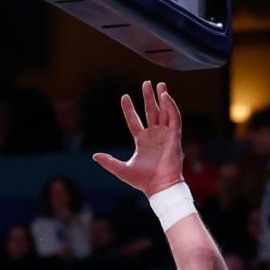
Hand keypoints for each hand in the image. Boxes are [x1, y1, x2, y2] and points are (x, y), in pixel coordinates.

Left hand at [97, 81, 184, 195]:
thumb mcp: (121, 169)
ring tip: (159, 84)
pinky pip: (174, 118)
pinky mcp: (175, 137)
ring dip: (162, 98)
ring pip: (164, 112)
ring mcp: (165, 135)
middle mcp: (154, 136)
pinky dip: (171, 107)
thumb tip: (95, 156)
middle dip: (149, 97)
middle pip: (151, 112)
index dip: (129, 109)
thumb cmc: (143, 180)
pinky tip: (166, 96)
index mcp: (142, 141)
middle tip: (147, 83)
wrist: (159, 187)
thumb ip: (109, 162)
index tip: (124, 96)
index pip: (134, 120)